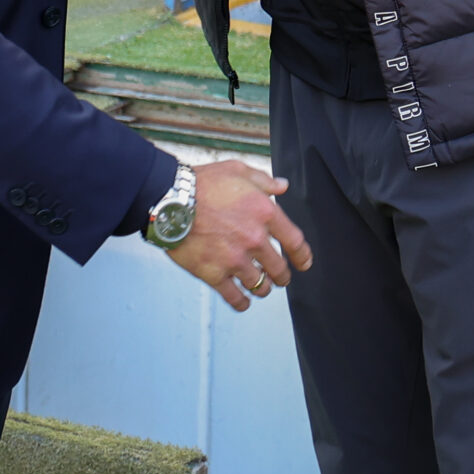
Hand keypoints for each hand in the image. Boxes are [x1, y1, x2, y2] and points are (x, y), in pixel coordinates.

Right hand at [164, 159, 311, 310]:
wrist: (169, 199)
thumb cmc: (202, 183)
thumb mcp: (237, 171)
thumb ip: (264, 180)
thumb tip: (283, 186)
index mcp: (265, 213)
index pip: (295, 242)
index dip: (303, 256)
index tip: (304, 263)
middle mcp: (254, 239)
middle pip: (280, 270)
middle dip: (282, 276)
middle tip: (279, 277)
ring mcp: (235, 259)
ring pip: (260, 286)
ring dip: (263, 288)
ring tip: (260, 286)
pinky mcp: (214, 274)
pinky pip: (235, 297)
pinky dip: (242, 302)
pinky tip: (242, 301)